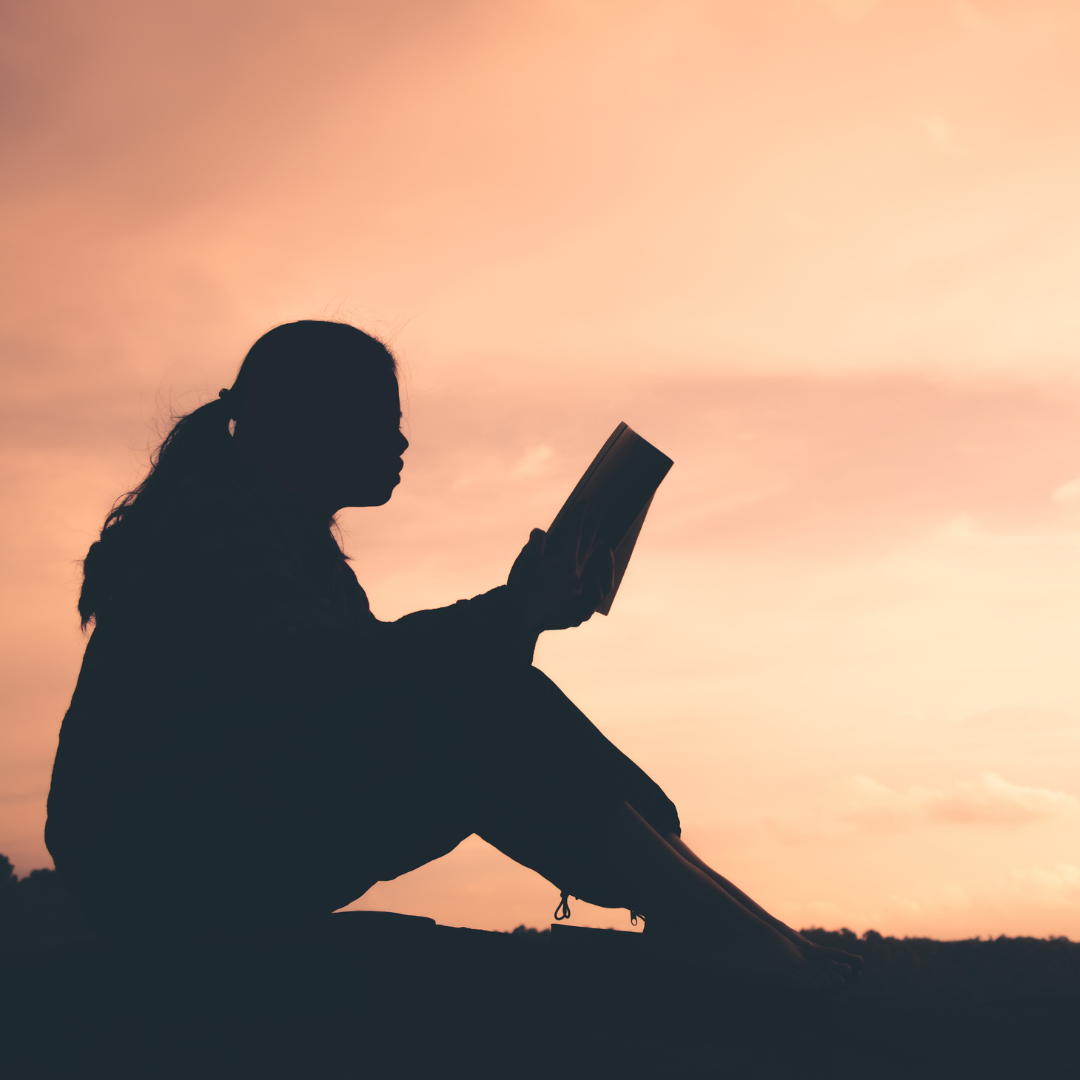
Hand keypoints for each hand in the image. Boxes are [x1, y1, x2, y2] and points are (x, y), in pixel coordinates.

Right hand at [507, 507, 614, 632]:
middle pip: (588, 548)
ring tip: (604, 544)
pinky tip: (594, 575)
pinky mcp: (571, 603)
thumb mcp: (527, 558)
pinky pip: (590, 587)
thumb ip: (537, 541)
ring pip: (591, 567)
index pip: (576, 534)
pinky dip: (595, 577)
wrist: (518, 615)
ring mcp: (575, 590)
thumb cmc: (521, 585)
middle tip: (598, 516)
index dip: (580, 517)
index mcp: (566, 562)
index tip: (585, 504)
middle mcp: (575, 575)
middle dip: (592, 530)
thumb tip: (540, 532)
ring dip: (597, 553)